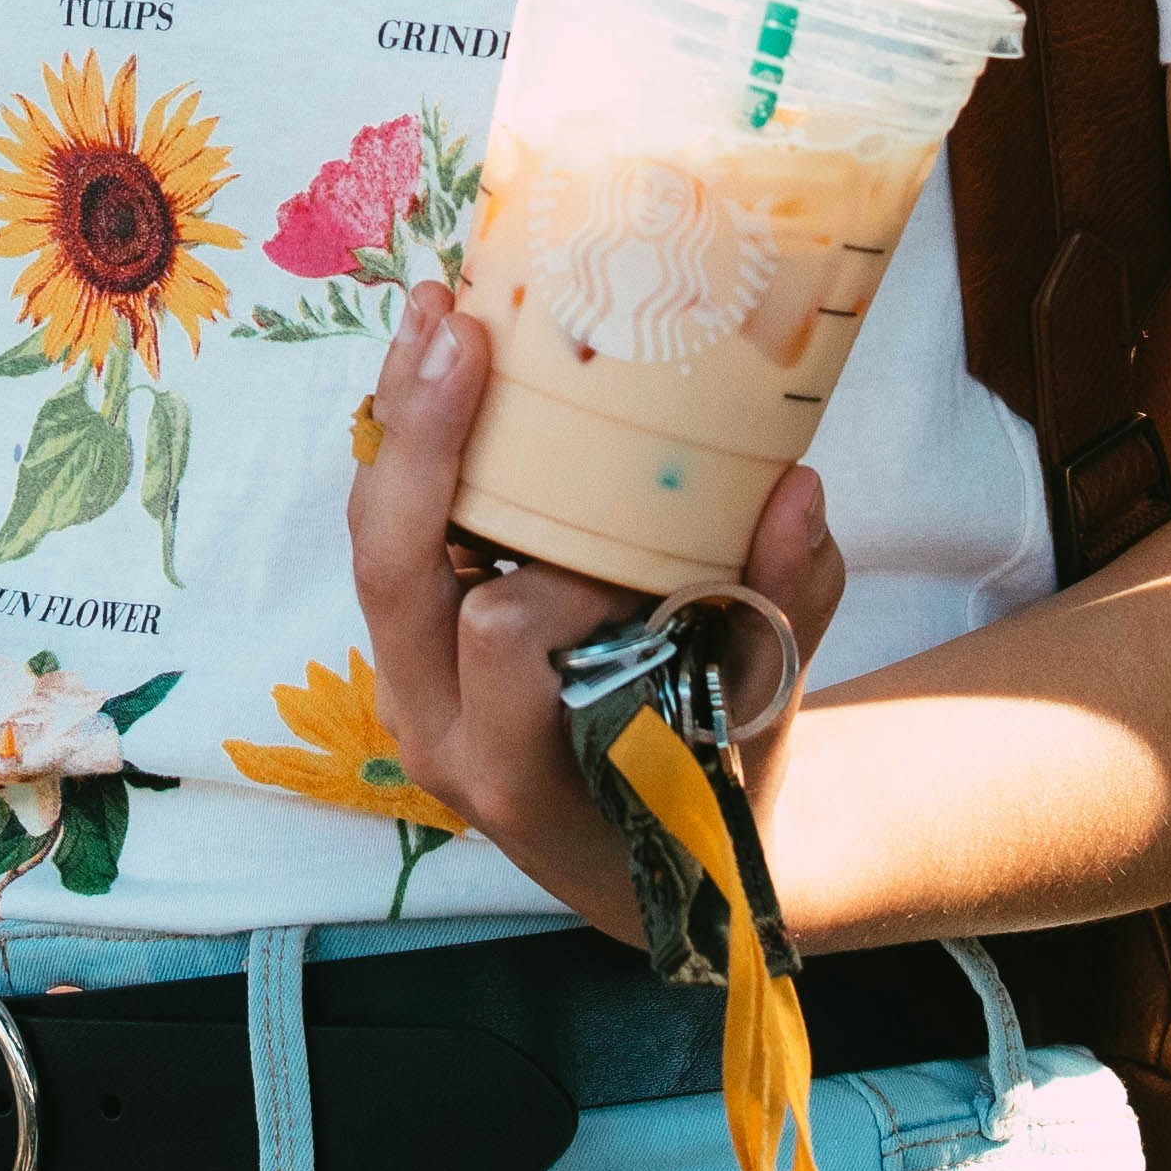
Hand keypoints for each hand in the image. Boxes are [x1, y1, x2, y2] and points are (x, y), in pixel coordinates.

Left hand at [346, 283, 845, 943]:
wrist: (653, 861)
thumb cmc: (710, 786)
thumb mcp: (761, 714)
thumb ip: (782, 609)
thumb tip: (796, 487)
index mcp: (514, 767)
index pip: (502, 635)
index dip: (554, 570)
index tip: (614, 515)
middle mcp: (434, 728)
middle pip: (389, 567)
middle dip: (424, 442)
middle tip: (465, 328)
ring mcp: (408, 682)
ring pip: (375, 537)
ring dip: (404, 423)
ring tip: (439, 309)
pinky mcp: (411, 639)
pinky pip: (393, 531)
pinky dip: (414, 445)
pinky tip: (438, 348)